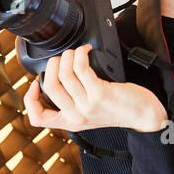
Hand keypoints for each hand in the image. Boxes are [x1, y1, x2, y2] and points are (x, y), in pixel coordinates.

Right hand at [24, 44, 168, 133]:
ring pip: (64, 75)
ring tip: (75, 52)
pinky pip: (80, 68)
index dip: (30, 99)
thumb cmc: (120, 110)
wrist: (143, 116)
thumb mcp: (90, 113)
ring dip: (67, 56)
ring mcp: (87, 105)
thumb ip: (74, 103)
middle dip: (52, 64)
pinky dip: (80, 54)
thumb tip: (60, 80)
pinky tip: (86, 51)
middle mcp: (76, 116)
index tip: (35, 84)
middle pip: (49, 86)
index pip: (37, 118)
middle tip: (62, 58)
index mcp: (70, 122)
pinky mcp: (99, 93)